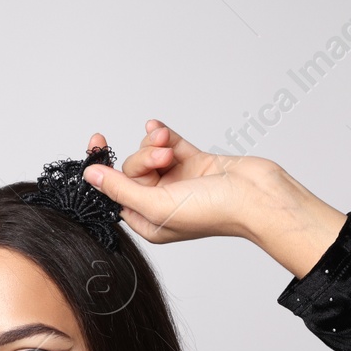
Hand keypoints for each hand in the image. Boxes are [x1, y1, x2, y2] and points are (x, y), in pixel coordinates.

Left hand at [81, 121, 277, 243]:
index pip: (115, 194)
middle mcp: (161, 204)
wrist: (259, 197)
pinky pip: (170, 144)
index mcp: (149, 223)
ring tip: (171, 148)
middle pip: (133, 171)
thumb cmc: (214, 212)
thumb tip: (91, 176)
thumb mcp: (157, 205)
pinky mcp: (196, 164)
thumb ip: (121, 189)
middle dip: (144, 158)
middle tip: (163, 158)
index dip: (104, 171)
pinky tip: (157, 127)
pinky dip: (163, 135)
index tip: (95, 144)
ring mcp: (179, 183)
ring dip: (156, 145)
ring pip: (151, 154)